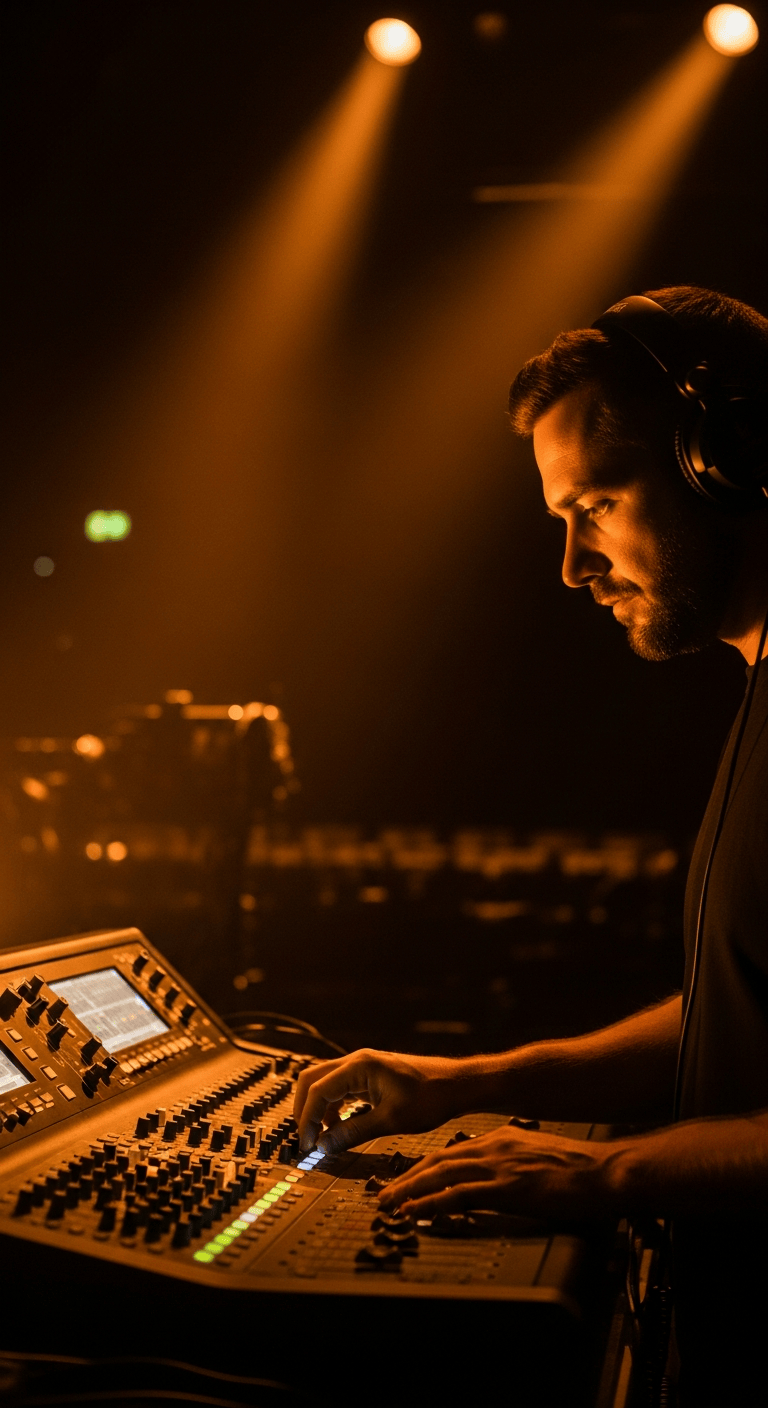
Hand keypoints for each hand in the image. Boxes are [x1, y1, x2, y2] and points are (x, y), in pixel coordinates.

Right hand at [293, 1048, 467, 1154]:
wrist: (456, 1085)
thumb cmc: (430, 1098)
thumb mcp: (390, 1121)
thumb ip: (353, 1133)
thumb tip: (324, 1147)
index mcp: (359, 1066)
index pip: (317, 1091)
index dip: (306, 1120)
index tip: (306, 1146)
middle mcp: (356, 1061)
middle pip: (312, 1081)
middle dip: (304, 1111)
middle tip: (307, 1140)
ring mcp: (362, 1067)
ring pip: (324, 1084)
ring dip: (318, 1110)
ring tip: (323, 1138)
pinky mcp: (369, 1076)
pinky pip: (339, 1089)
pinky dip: (332, 1108)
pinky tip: (339, 1128)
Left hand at [377, 1125, 619, 1220]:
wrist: (605, 1170)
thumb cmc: (578, 1169)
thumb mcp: (534, 1157)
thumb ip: (509, 1163)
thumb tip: (491, 1180)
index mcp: (500, 1139)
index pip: (450, 1153)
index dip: (423, 1168)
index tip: (404, 1180)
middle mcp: (494, 1147)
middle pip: (438, 1161)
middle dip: (407, 1179)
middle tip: (383, 1194)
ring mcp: (499, 1166)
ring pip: (441, 1175)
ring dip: (410, 1191)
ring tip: (389, 1204)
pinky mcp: (508, 1187)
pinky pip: (460, 1195)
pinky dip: (432, 1203)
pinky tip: (416, 1211)